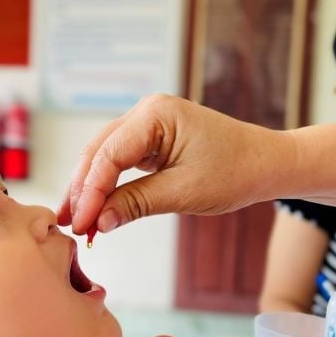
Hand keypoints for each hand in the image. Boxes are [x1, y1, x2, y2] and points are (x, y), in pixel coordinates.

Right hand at [57, 94, 290, 235]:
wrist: (266, 163)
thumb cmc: (235, 172)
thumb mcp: (183, 192)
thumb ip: (136, 204)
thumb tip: (98, 223)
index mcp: (156, 114)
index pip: (109, 156)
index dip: (91, 193)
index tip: (80, 224)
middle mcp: (146, 110)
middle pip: (98, 152)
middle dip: (82, 190)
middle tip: (69, 225)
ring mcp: (146, 122)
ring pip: (103, 156)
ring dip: (89, 188)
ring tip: (74, 220)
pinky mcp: (149, 138)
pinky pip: (118, 160)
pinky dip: (106, 184)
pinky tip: (94, 206)